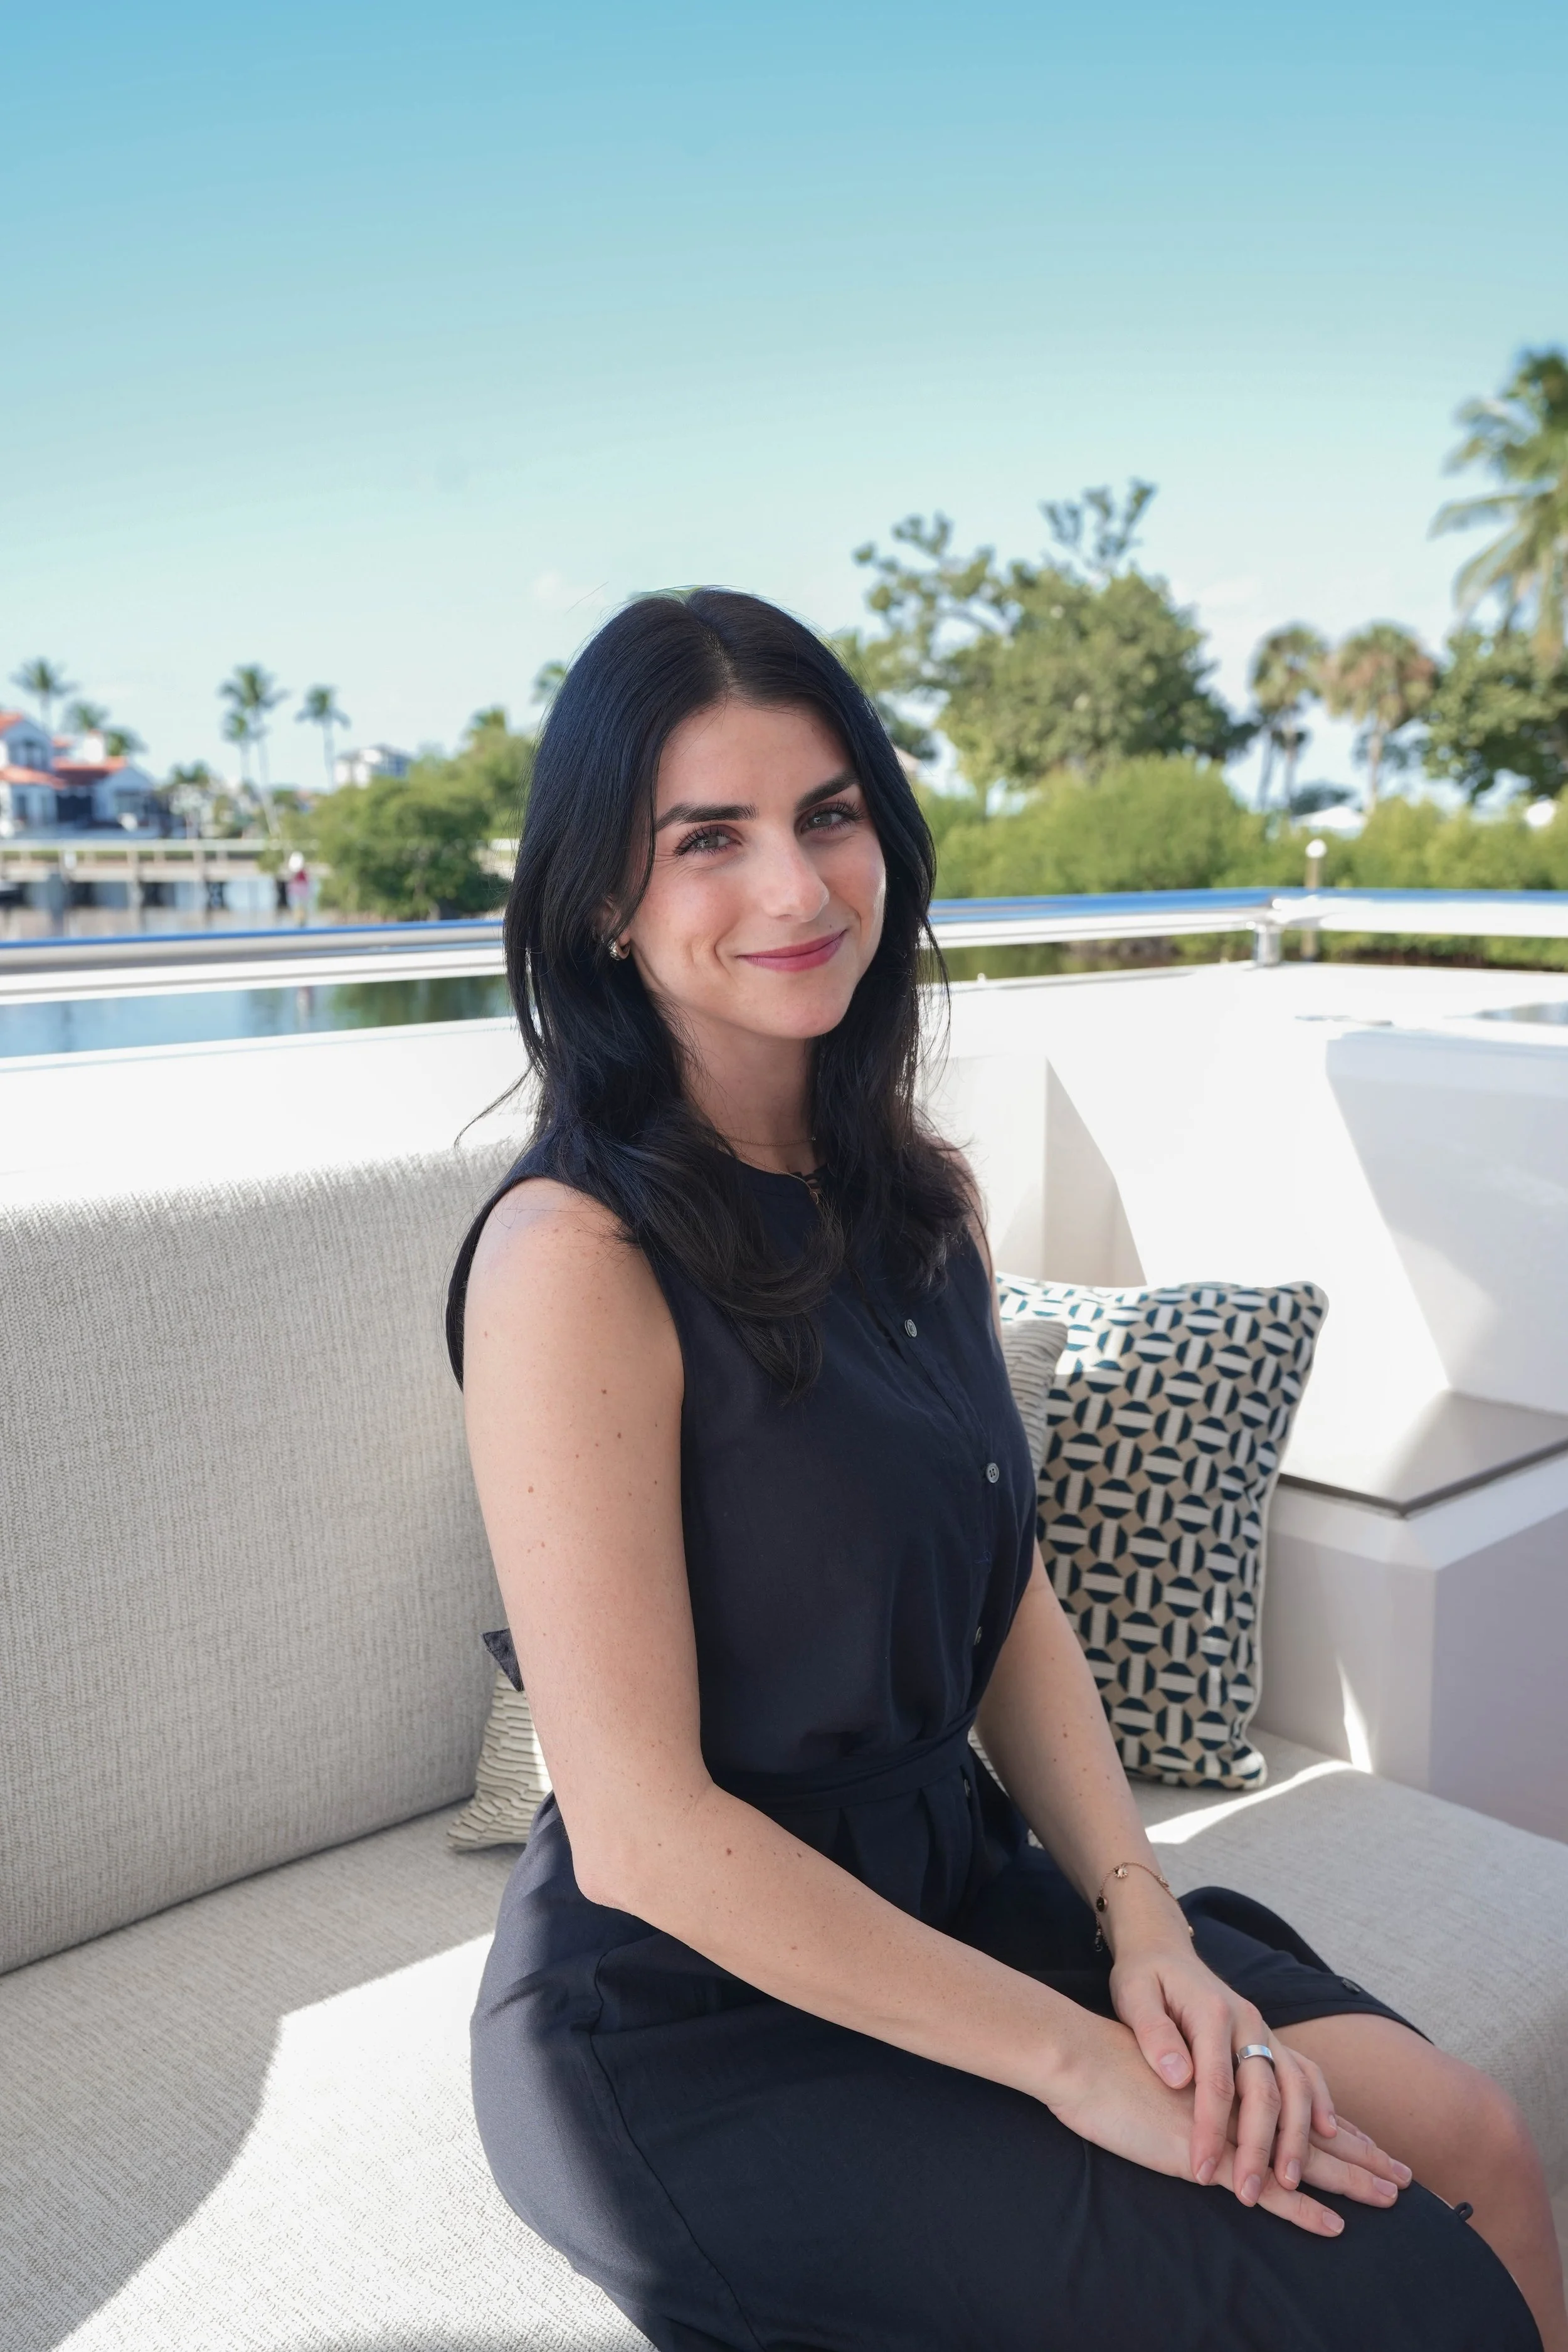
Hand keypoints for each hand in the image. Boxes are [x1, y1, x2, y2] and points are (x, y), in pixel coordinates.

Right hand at [1044, 2011, 1410, 2236]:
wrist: (1079, 2057)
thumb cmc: (1111, 2063)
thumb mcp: (1160, 2067)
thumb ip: (1190, 2083)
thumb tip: (1203, 2093)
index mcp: (1230, 2077)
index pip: (1294, 2100)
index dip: (1334, 2124)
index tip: (1368, 2143)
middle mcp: (1239, 2099)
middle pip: (1312, 2130)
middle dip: (1360, 2154)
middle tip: (1405, 2178)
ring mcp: (1227, 2129)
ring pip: (1301, 2158)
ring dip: (1349, 2179)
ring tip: (1390, 2198)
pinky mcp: (1208, 2156)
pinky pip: (1264, 2187)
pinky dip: (1302, 2207)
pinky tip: (1333, 2224)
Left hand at [1103, 1883, 1411, 2204]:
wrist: (1164, 1950)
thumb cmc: (1144, 1980)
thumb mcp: (1134, 1996)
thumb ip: (1154, 2034)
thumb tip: (1177, 2076)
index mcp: (1211, 2012)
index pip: (1215, 2082)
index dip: (1209, 2130)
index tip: (1198, 2171)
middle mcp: (1247, 2022)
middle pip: (1263, 2091)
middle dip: (1258, 2147)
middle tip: (1247, 2192)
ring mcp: (1265, 2031)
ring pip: (1295, 2086)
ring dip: (1297, 2136)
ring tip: (1290, 2183)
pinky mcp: (1271, 2041)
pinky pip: (1306, 2073)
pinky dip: (1321, 2103)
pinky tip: (1328, 2136)